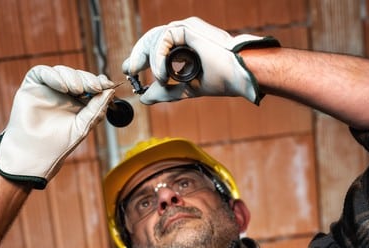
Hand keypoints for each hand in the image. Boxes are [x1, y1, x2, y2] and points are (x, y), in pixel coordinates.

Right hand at [0, 65, 114, 188]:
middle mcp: (63, 93)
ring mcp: (48, 88)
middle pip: (79, 76)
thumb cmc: (59, 143)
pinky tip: (63, 88)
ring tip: (78, 90)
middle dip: (88, 79)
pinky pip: (43, 72)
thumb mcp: (84, 124)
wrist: (35, 153)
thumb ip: (97, 108)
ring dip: (74, 77)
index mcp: (78, 102)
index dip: (99, 82)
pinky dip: (55, 76)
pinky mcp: (32, 85)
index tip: (107, 84)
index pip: (90, 85)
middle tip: (95, 87)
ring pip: (63, 71)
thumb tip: (111, 90)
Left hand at [122, 17, 278, 104]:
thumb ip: (165, 92)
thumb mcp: (185, 89)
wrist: (238, 74)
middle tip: (129, 70)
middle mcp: (184, 36)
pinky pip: (163, 39)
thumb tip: (144, 99)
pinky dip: (160, 59)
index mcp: (184, 47)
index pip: (156, 47)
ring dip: (152, 62)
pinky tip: (164, 75)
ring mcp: (185, 30)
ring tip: (161, 80)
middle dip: (137, 55)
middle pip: (151, 40)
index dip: (140, 57)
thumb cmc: (221, 79)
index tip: (130, 70)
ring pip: (155, 39)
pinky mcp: (187, 28)